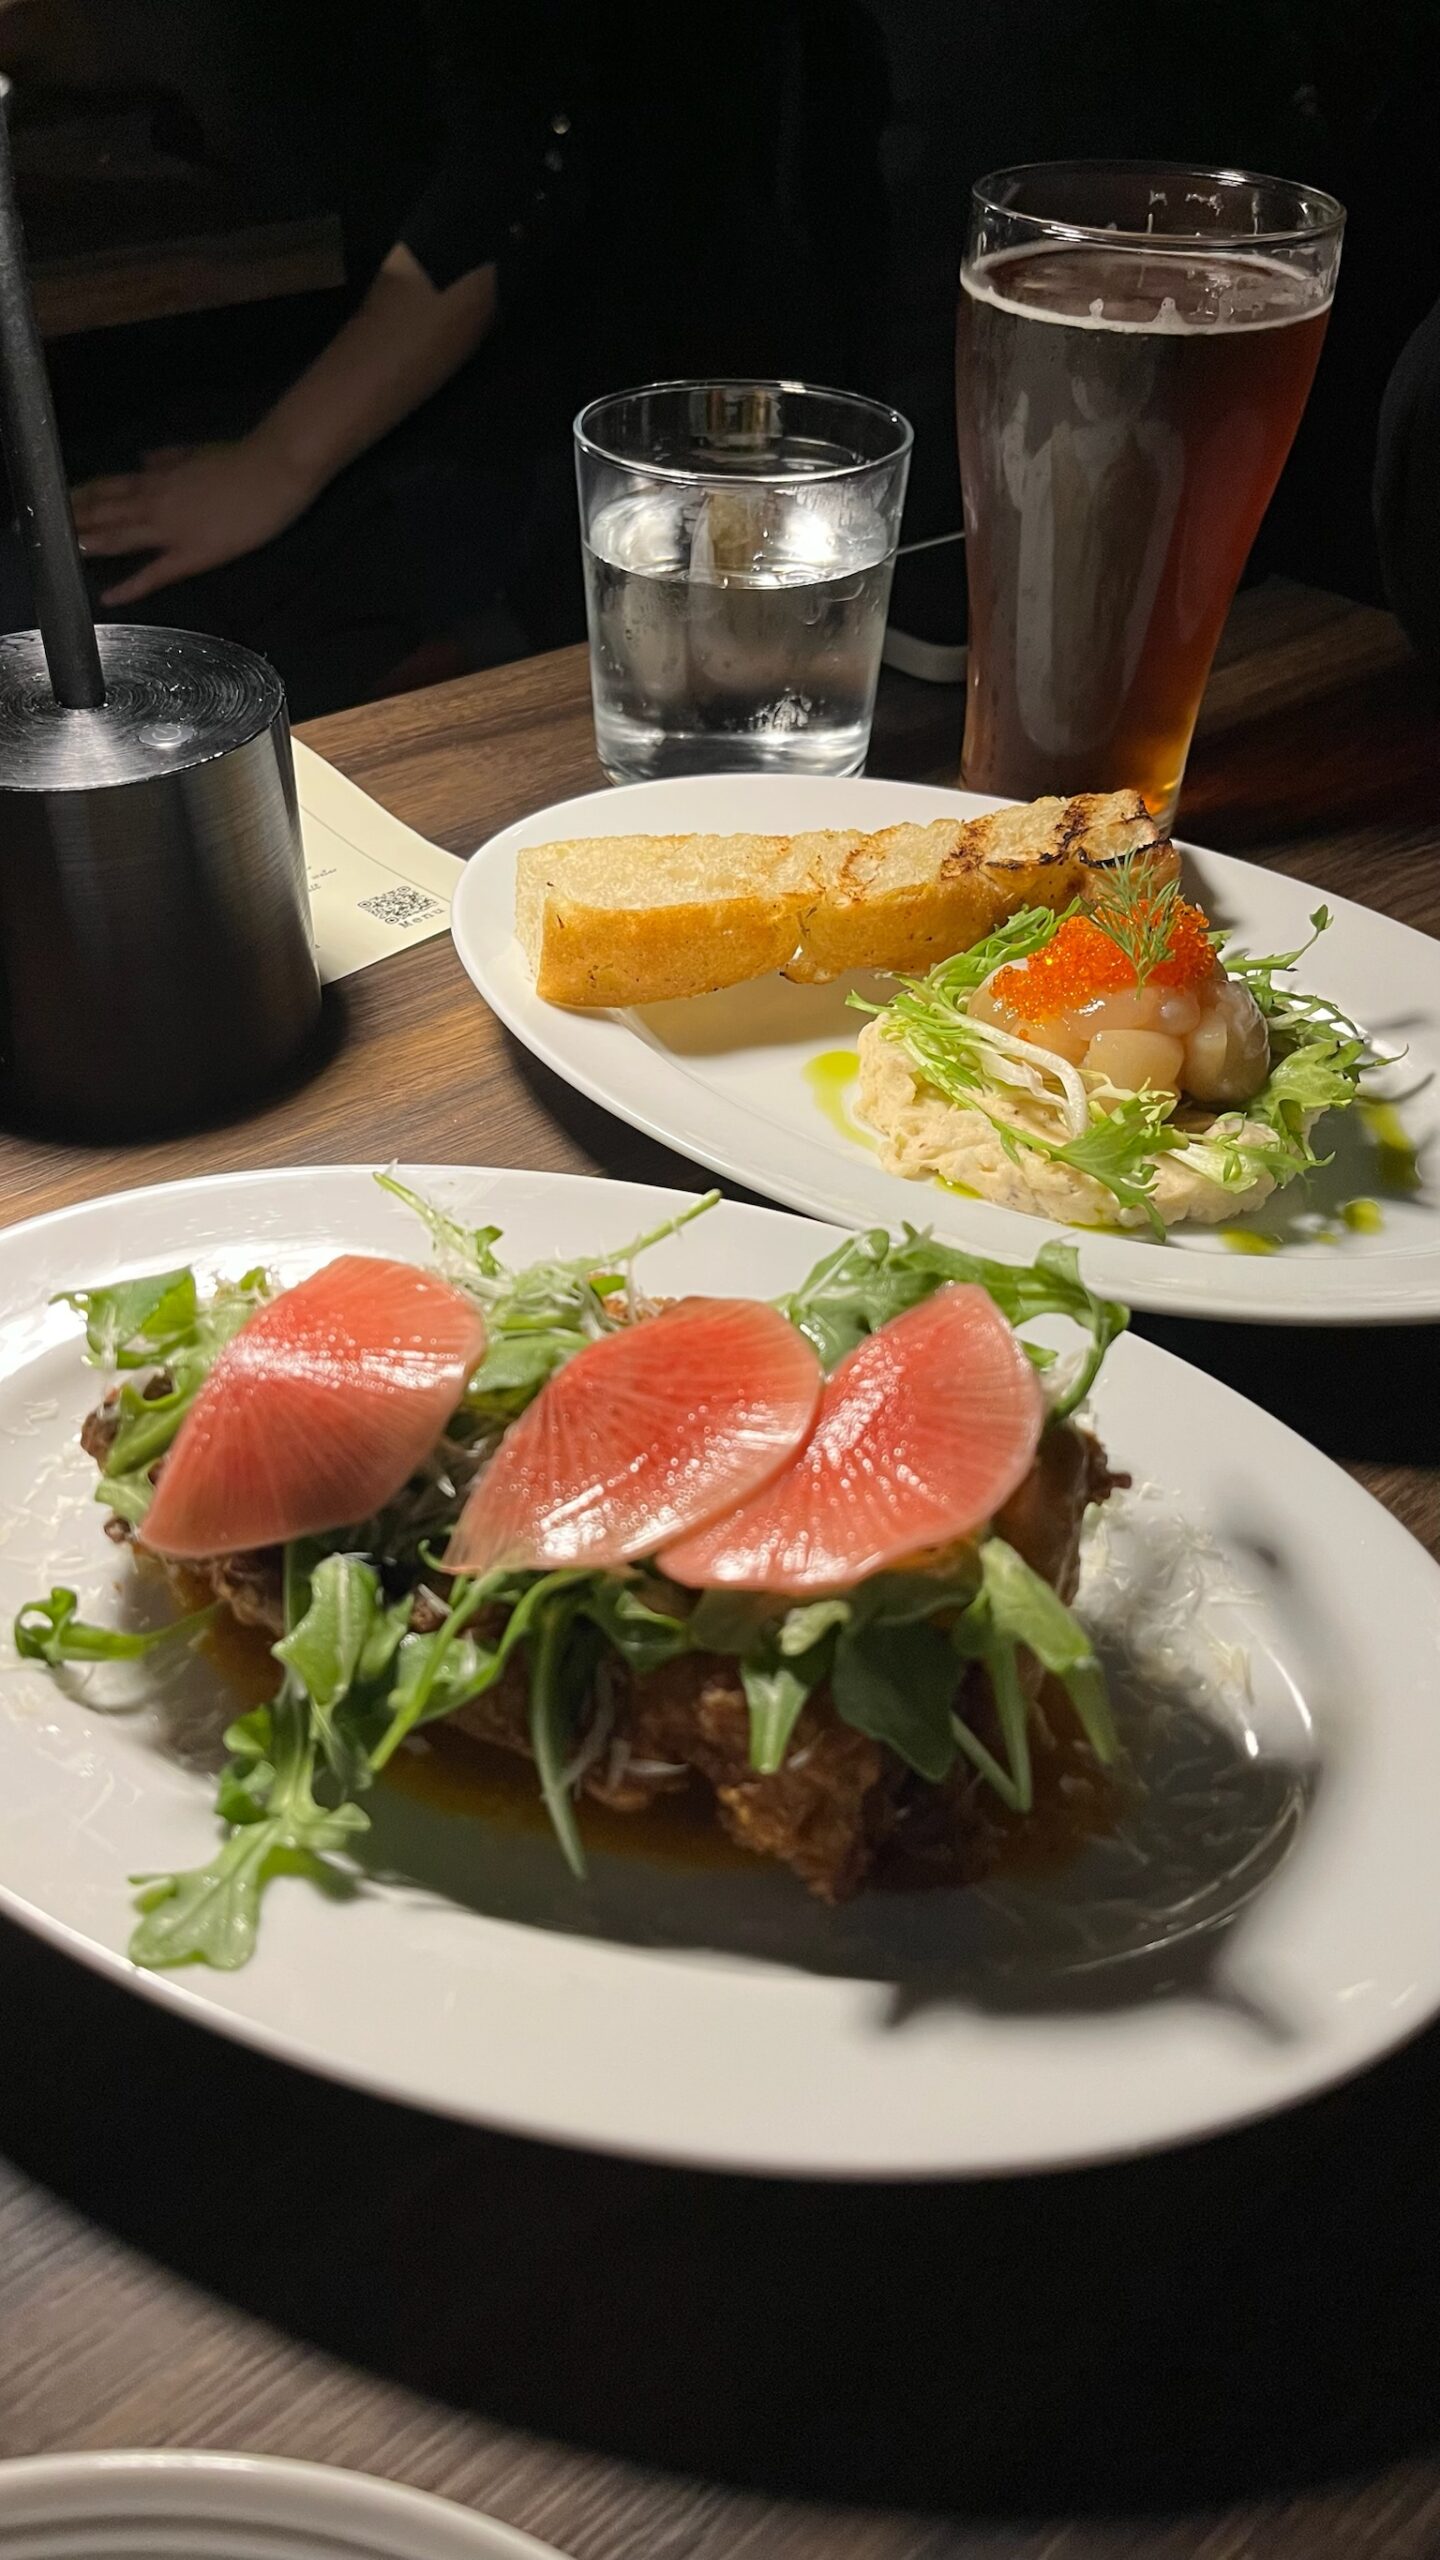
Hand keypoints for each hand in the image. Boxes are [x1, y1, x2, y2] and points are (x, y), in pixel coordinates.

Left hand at [70, 438, 318, 603]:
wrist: (273, 469)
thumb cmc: (242, 458)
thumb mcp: (198, 451)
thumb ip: (168, 457)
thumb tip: (141, 459)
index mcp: (158, 477)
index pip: (111, 486)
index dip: (84, 494)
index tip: (61, 499)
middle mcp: (155, 501)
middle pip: (106, 511)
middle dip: (75, 520)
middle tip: (46, 530)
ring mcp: (171, 529)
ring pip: (120, 539)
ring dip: (91, 546)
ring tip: (63, 555)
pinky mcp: (193, 554)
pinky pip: (154, 574)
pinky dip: (129, 586)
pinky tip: (109, 597)